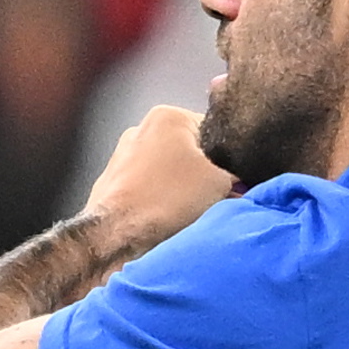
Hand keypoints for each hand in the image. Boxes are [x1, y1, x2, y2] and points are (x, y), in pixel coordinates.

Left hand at [84, 105, 233, 249]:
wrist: (116, 233)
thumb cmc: (168, 199)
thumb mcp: (220, 183)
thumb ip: (234, 174)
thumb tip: (237, 182)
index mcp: (168, 115)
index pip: (214, 130)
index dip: (229, 159)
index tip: (234, 182)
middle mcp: (141, 127)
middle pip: (189, 151)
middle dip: (203, 175)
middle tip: (215, 199)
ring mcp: (122, 154)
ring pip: (168, 171)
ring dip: (182, 190)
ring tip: (189, 212)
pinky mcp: (111, 181)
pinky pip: (147, 188)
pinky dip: (159, 200)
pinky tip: (166, 218)